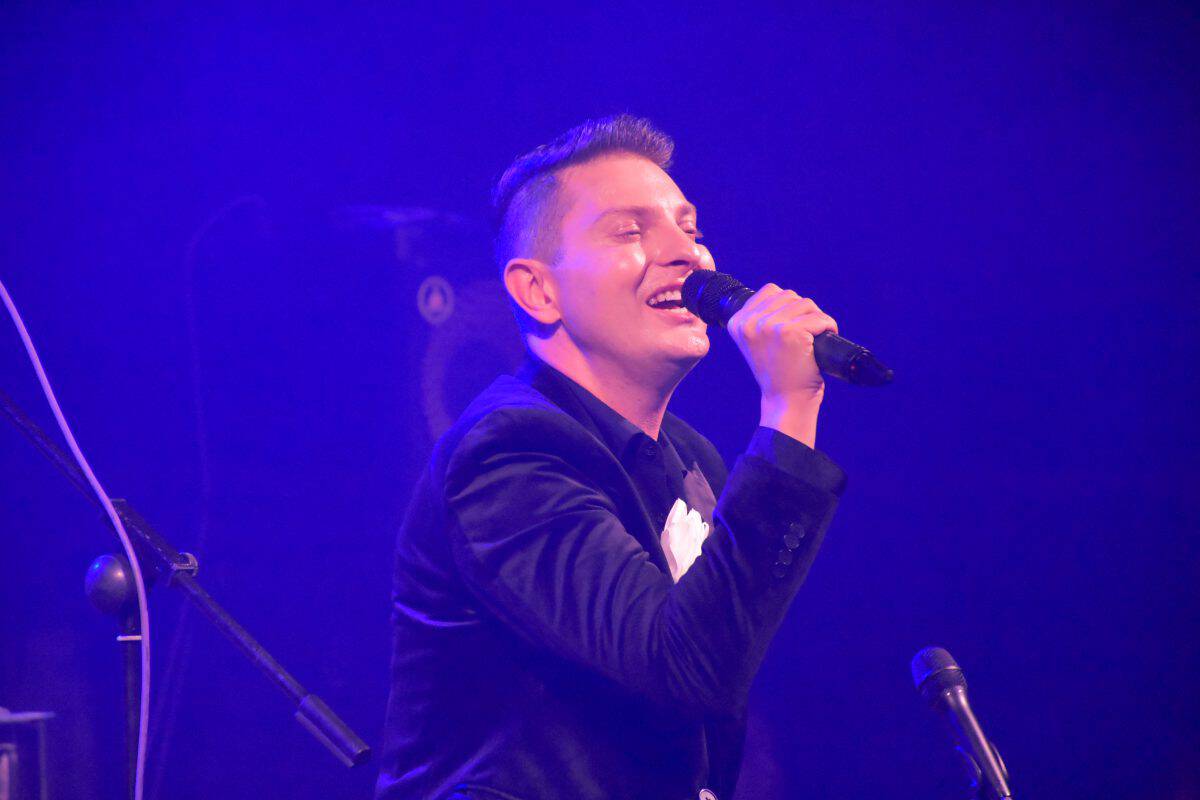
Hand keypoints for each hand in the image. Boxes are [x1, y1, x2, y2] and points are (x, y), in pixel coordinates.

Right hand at [726, 284, 837, 446]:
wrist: (785, 401)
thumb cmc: (777, 373)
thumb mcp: (757, 342)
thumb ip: (760, 319)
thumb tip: (784, 296)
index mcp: (737, 322)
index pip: (770, 291)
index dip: (788, 306)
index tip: (791, 328)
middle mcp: (750, 322)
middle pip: (789, 295)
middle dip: (803, 312)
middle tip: (806, 335)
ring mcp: (769, 326)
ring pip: (806, 304)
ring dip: (817, 319)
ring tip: (814, 339)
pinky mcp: (790, 332)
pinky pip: (820, 318)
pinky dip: (828, 327)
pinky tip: (823, 341)